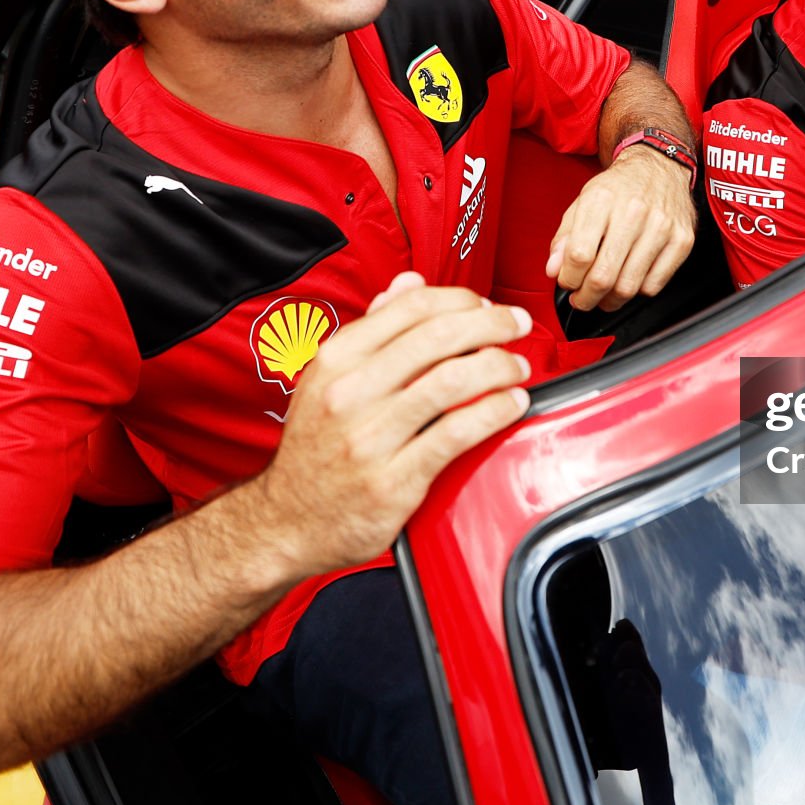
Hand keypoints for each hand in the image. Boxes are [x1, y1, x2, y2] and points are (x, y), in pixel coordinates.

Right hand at [250, 275, 531, 575]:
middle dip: (491, 323)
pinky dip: (493, 412)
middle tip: (517, 325)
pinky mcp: (393, 480)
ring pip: (451, 381)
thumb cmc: (316, 447)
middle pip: (437, 337)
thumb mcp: (327, 378)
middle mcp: (349, 393)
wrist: (287, 520)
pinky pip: (455, 434)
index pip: (410, 308)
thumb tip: (408, 284)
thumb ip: (372, 330)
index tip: (485, 305)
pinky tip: (511, 405)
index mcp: (336, 360)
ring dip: (498, 366)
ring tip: (517, 367)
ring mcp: (370, 438)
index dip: (459, 299)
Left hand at [548, 149, 696, 311]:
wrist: (659, 168)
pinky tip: (628, 282)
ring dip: (609, 301)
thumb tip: (554, 271)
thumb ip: (564, 238)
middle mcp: (634, 212)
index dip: (568, 278)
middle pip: (603, 276)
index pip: (579, 255)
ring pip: (628, 286)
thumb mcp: (582, 203)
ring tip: (602, 297)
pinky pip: (654, 285)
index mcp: (602, 200)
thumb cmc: (619, 188)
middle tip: (581, 299)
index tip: (567, 283)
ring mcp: (661, 228)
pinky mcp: (681, 241)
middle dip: (586, 298)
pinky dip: (636, 293)